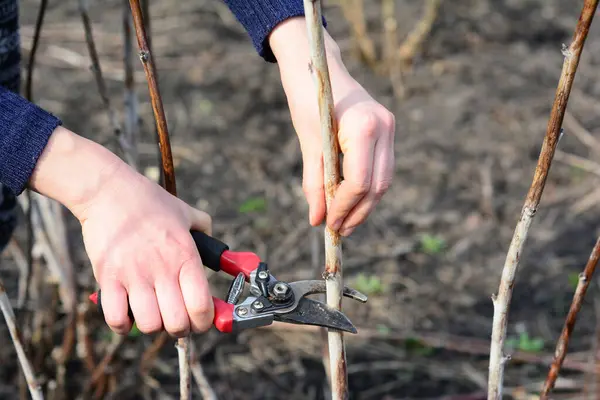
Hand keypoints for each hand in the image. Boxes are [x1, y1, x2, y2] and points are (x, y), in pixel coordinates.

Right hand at [29, 127, 213, 336]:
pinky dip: (122, 324)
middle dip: (180, 329)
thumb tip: (219, 246)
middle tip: (176, 320)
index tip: (200, 320)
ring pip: (149, 325)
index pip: (202, 306)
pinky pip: (116, 318)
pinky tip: (127, 314)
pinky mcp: (107, 278)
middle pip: (177, 324)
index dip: (204, 322)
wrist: (109, 191)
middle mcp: (162, 269)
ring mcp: (133, 275)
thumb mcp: (186, 212)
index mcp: (185, 256)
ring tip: (151, 313)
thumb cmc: (149, 202)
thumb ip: (205, 229)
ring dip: (152, 325)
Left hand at [270, 18, 395, 236]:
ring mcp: (389, 128)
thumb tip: (317, 220)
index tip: (328, 225)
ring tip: (342, 221)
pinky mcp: (386, 131)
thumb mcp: (309, 142)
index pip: (359, 182)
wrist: (318, 66)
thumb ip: (314, 183)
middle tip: (338, 231)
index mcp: (364, 126)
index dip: (344, 208)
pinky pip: (381, 169)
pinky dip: (366, 188)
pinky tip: (349, 200)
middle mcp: (384, 127)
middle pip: (377, 186)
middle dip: (357, 213)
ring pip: (383, 181)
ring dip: (364, 205)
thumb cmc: (309, 98)